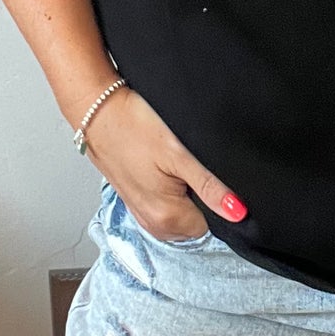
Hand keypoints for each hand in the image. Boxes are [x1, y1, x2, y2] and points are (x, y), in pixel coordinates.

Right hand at [81, 83, 246, 241]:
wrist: (97, 111)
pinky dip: (168, 190)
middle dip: (200, 197)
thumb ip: (210, 187)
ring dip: (183, 193)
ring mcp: (141, 213)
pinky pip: (163, 205)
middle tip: (187, 165)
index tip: (207, 175)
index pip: (213, 223)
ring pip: (180, 213)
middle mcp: (153, 223)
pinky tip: (162, 166)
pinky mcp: (134, 200)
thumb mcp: (180, 155)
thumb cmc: (133, 127)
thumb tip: (238, 212)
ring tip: (172, 164)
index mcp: (167, 218)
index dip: (217, 199)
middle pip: (196, 220)